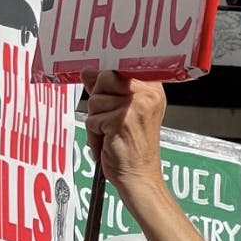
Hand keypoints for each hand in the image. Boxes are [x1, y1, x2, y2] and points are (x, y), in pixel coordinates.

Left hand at [81, 70, 165, 200]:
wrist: (139, 174)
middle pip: (104, 78)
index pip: (119, 66)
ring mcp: (135, 107)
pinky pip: (92, 118)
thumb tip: (88, 71)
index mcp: (152, 89)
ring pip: (95, 100)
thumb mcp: (122, 110)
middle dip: (99, 100)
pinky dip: (94, 133)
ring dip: (96, 119)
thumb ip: (106, 89)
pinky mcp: (121, 121)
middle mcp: (148, 95)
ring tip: (111, 132)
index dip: (106, 77)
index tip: (103, 86)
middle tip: (110, 118)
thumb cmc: (131, 144)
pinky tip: (108, 141)